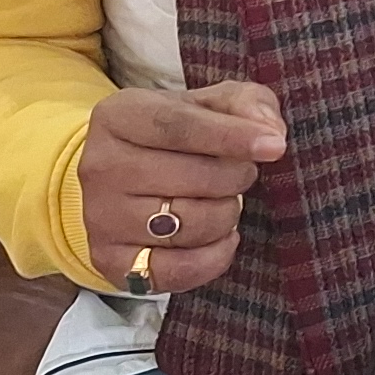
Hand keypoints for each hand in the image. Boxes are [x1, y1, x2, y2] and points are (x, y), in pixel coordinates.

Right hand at [80, 81, 284, 292]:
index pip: (179, 126)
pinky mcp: (111, 261)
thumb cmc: (173, 137)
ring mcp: (101, 217)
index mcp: (119, 116)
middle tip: (239, 172)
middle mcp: (101, 166)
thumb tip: (270, 131)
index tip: (274, 146)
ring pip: (192, 224)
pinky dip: (215, 256)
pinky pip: (181, 270)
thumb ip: (245, 104)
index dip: (231, 137)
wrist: (119, 180)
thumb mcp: (206, 105)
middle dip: (236, 176)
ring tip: (222, 200)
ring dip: (227, 214)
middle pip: (193, 177)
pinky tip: (221, 236)